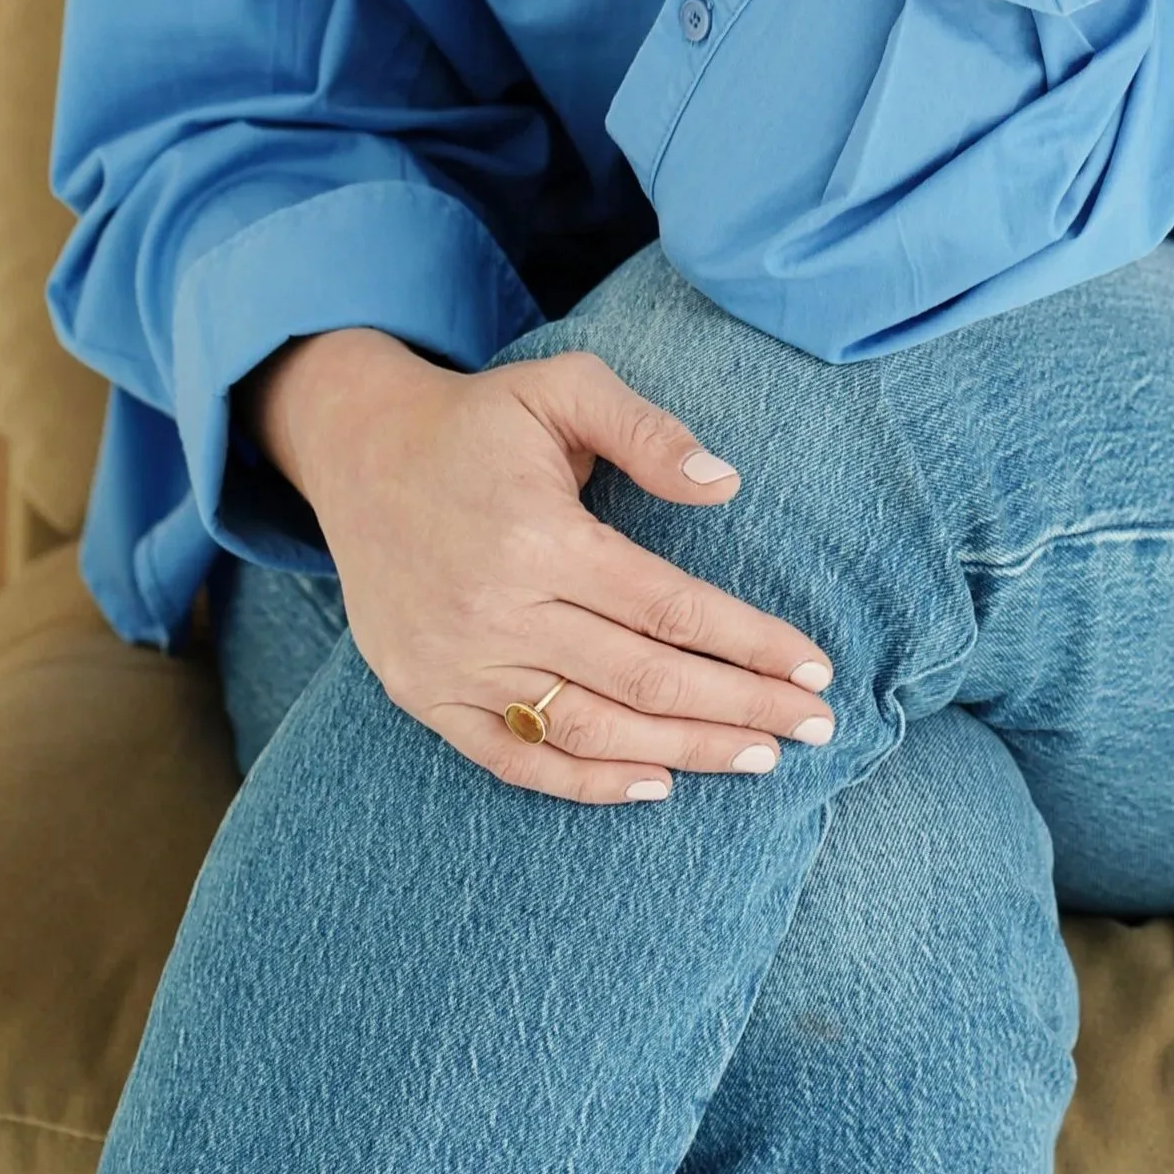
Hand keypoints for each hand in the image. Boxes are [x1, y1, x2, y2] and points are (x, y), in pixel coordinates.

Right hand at [247, 326, 837, 804]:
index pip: (670, 608)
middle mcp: (496, 610)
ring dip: (685, 751)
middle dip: (742, 708)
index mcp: (539, 537)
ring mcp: (456, 663)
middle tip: (814, 728)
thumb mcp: (563, 387)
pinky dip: (588, 783)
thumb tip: (724, 483)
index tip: (815, 668)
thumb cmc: (479, 420)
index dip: (751, 644)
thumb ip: (646, 429)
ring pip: (590, 729)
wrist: (358, 452)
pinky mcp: (425, 695)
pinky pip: (516, 759)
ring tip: (758, 759)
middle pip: (645, 679)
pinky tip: (656, 786)